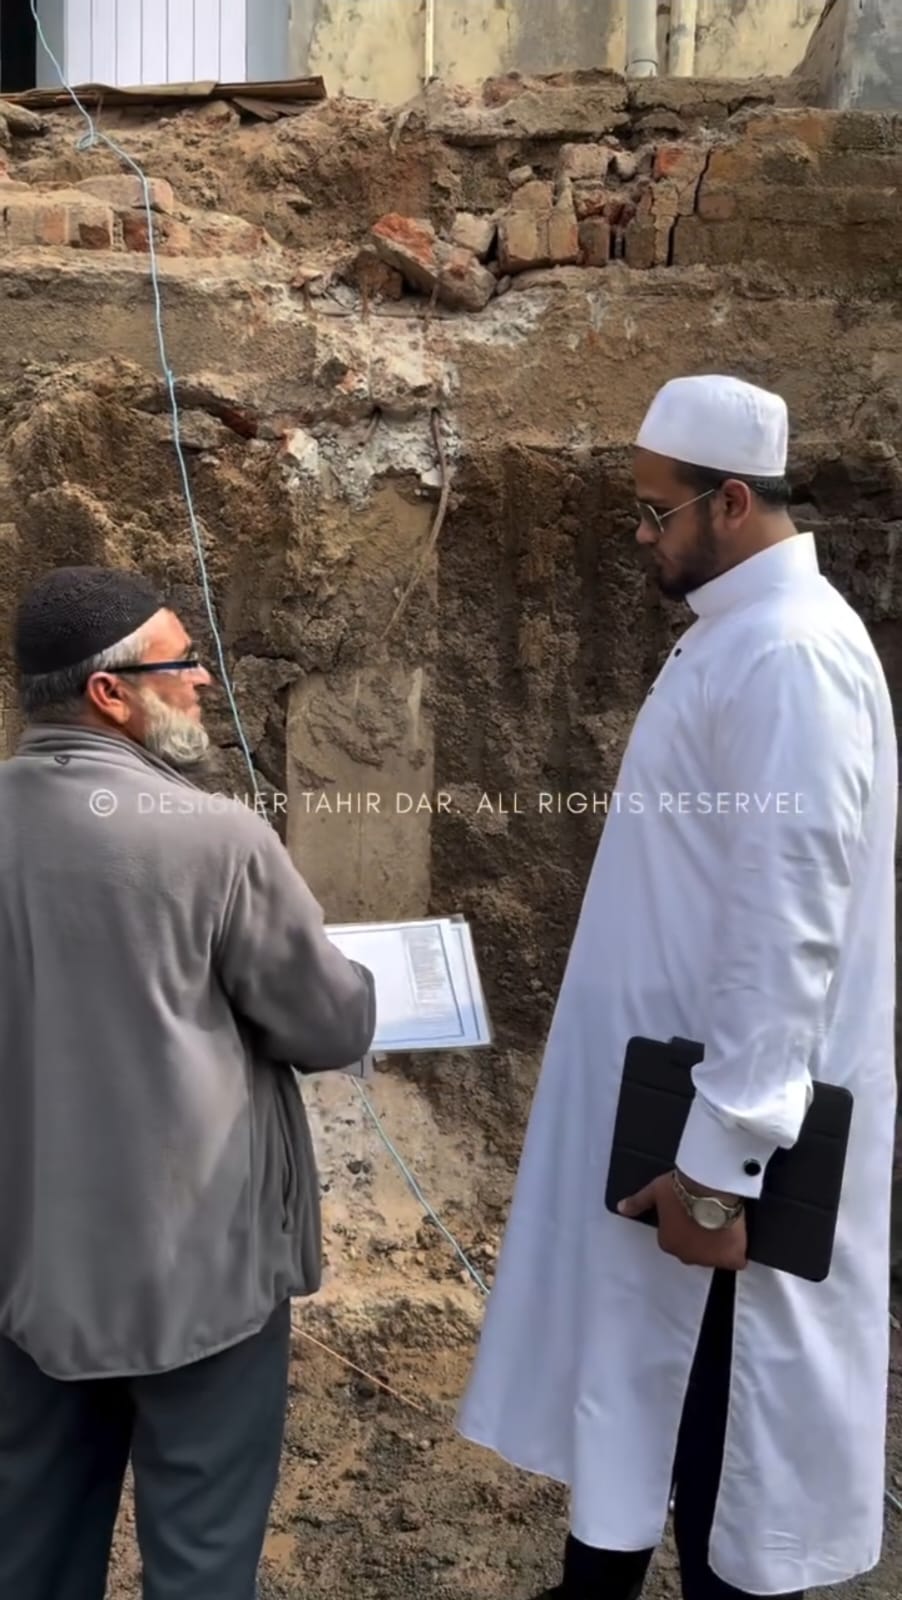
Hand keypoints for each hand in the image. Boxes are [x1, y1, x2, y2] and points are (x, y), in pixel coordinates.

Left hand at [618, 1171, 747, 1270]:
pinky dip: (737, 1252)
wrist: (709, 1188)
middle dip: (699, 1237)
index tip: (690, 1212)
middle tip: (707, 1216)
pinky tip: (738, 1238)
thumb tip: (621, 1208)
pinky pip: (735, 1261)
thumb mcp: (654, 1191)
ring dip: (717, 1244)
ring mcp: (710, 1259)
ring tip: (722, 1222)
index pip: (674, 1239)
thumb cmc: (679, 1188)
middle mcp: (686, 1256)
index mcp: (667, 1243)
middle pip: (694, 1250)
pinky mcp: (731, 1257)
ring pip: (714, 1256)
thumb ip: (638, 1203)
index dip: (683, 1225)